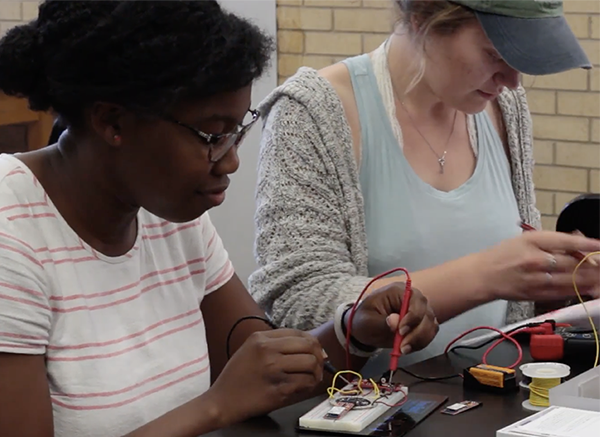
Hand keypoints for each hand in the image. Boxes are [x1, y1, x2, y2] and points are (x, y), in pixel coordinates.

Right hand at [207, 329, 324, 425]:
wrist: (222, 401)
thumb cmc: (237, 376)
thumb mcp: (250, 349)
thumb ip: (276, 344)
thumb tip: (311, 346)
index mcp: (261, 338)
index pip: (299, 333)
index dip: (313, 343)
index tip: (316, 352)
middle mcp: (267, 350)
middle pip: (309, 346)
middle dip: (319, 356)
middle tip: (319, 365)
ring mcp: (273, 370)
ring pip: (311, 363)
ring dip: (316, 372)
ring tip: (312, 377)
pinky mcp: (278, 389)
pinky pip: (305, 382)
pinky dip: (309, 385)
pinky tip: (304, 387)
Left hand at [347, 282, 438, 354]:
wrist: (366, 330)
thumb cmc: (365, 320)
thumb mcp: (366, 321)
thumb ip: (381, 322)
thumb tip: (395, 322)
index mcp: (398, 291)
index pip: (415, 300)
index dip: (412, 317)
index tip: (401, 331)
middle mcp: (413, 299)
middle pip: (427, 314)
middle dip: (417, 333)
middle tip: (402, 346)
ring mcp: (420, 311)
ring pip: (431, 325)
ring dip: (420, 340)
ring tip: (403, 349)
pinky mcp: (422, 323)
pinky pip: (430, 333)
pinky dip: (422, 343)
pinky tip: (408, 348)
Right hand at [479, 230, 599, 301]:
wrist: (483, 276)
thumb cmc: (503, 255)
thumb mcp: (525, 240)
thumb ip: (551, 242)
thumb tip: (578, 242)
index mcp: (532, 242)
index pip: (566, 241)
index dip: (587, 243)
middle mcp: (536, 260)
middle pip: (573, 262)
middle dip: (593, 264)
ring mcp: (537, 279)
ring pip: (572, 280)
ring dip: (591, 279)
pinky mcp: (537, 294)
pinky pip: (564, 293)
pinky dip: (579, 291)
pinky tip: (591, 289)